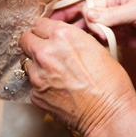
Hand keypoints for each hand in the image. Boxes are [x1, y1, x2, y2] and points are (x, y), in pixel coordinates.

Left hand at [19, 18, 135, 136]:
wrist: (108, 112)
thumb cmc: (109, 81)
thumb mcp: (94, 47)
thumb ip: (71, 39)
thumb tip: (60, 39)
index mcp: (62, 36)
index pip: (39, 24)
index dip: (43, 30)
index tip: (46, 36)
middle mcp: (45, 53)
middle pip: (25, 40)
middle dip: (33, 44)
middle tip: (44, 51)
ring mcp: (37, 75)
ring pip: (27, 63)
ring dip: (37, 66)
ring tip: (55, 74)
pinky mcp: (35, 95)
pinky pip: (32, 85)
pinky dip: (41, 86)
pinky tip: (57, 89)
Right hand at [51, 0, 135, 50]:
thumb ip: (113, 14)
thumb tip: (88, 16)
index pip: (88, 6)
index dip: (77, 16)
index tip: (70, 26)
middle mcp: (112, 9)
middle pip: (85, 17)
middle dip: (69, 25)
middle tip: (52, 36)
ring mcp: (115, 24)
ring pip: (91, 31)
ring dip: (79, 38)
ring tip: (64, 47)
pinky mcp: (120, 37)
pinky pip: (101, 41)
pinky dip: (92, 46)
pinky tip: (83, 52)